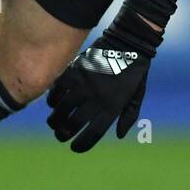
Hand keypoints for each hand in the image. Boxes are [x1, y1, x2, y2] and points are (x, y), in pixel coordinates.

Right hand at [46, 9, 159, 152]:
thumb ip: (128, 116)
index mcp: (113, 106)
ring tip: (54, 122)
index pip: (93, 133)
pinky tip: (55, 102)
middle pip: (73, 124)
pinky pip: (57, 90)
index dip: (82, 144)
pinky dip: (53, 98)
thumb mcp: (136, 95)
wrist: (127, 41)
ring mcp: (84, 84)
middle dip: (63, 134)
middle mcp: (97, 97)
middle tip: (61, 135)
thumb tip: (119, 136)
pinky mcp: (74, 71)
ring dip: (55, 119)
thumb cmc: (134, 70)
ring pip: (61, 109)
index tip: (75, 148)